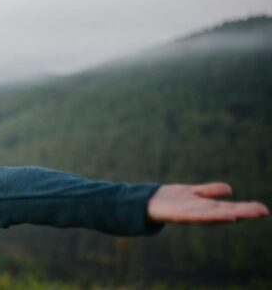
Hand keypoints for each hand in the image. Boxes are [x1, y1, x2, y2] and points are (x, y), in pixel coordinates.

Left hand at [147, 182, 268, 222]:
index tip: (263, 210)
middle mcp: (200, 212)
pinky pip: (195, 215)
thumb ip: (210, 191)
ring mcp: (190, 214)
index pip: (229, 208)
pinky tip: (223, 215)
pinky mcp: (178, 214)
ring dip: (229, 215)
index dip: (246, 209)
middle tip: (263, 212)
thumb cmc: (170, 199)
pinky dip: (209, 215)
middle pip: (225, 212)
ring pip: (212, 215)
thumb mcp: (194, 192)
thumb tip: (229, 190)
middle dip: (243, 212)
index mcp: (205, 207)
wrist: (146, 203)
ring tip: (245, 214)